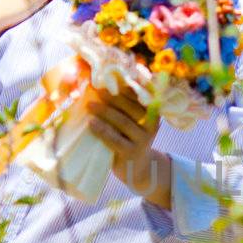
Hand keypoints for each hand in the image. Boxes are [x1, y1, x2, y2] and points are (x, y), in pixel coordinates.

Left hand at [79, 87, 171, 205]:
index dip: (124, 84)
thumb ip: (124, 103)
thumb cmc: (129, 136)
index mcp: (153, 111)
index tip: (107, 75)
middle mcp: (151, 123)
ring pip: (123, 121)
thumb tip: (102, 81)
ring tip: (89, 105)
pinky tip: (91, 123)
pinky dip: (102, 130)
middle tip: (94, 88)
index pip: (140, 94)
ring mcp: (144, 139)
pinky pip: (115, 139)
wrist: (137, 166)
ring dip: (104, 112)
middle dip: (111, 96)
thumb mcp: (132, 119)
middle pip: (131, 106)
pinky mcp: (132, 152)